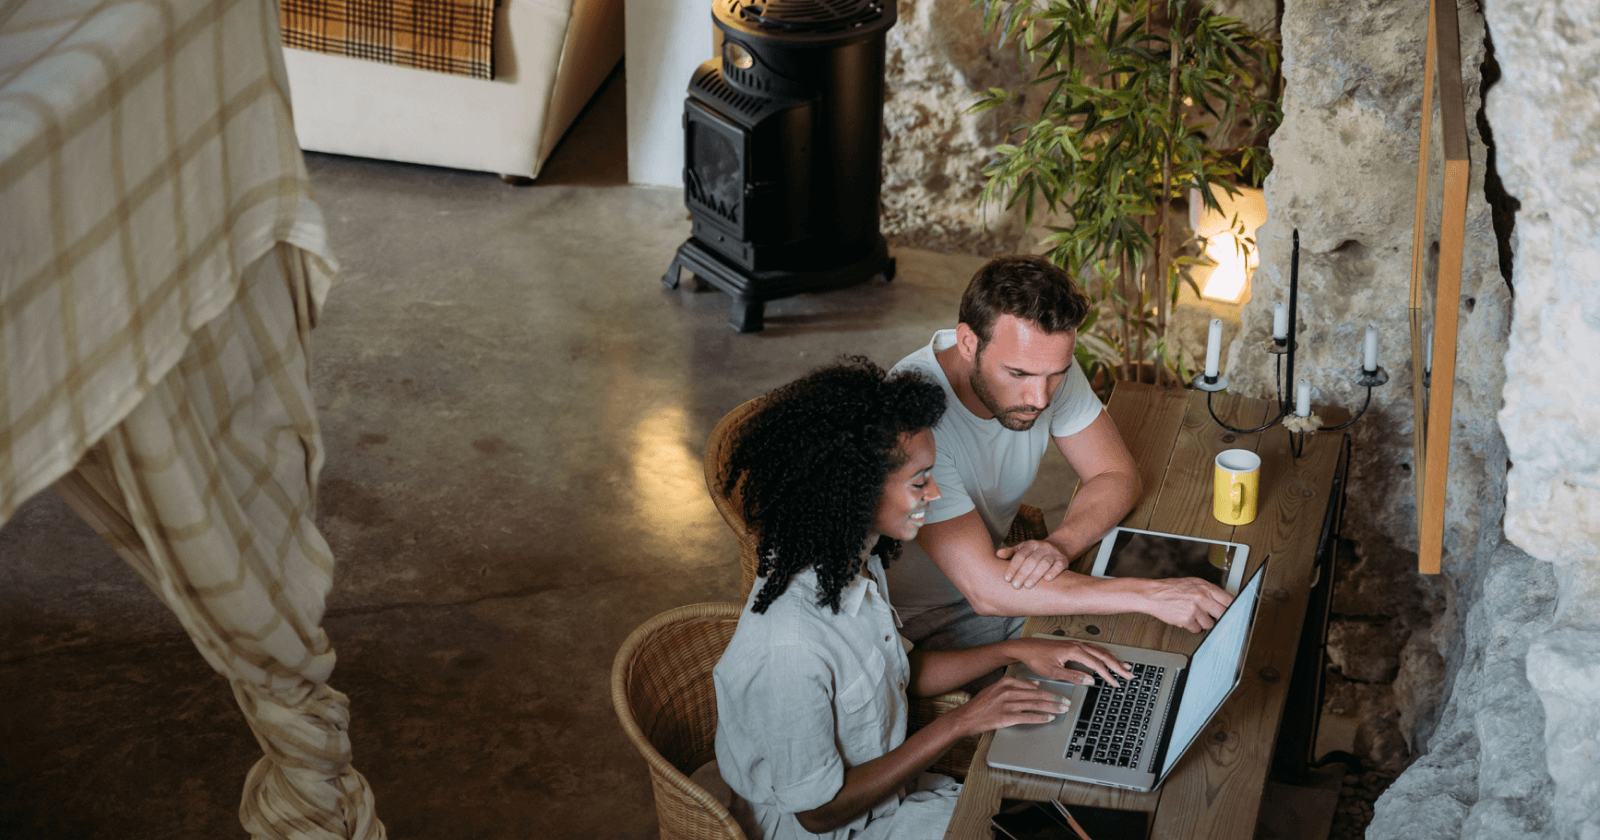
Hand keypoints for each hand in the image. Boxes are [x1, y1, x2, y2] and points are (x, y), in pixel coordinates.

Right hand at [951, 677, 1072, 736]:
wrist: (967, 717)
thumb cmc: (981, 704)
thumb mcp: (996, 688)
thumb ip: (1015, 685)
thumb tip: (1035, 685)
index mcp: (1006, 682)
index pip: (1033, 686)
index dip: (1049, 691)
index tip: (1059, 694)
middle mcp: (1008, 691)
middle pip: (1037, 695)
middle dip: (1054, 699)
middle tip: (1066, 702)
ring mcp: (1008, 704)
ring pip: (1035, 705)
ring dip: (1051, 708)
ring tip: (1062, 710)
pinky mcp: (1007, 717)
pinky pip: (1028, 717)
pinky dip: (1040, 718)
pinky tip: (1049, 718)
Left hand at [995, 539, 1069, 589]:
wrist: (1058, 547)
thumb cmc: (1034, 552)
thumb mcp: (1022, 549)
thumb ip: (1010, 553)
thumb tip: (997, 554)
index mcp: (1030, 544)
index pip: (1020, 555)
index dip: (1013, 567)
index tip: (1006, 579)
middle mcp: (1042, 547)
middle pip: (1031, 560)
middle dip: (1022, 573)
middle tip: (1015, 586)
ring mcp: (1053, 553)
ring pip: (1044, 563)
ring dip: (1035, 575)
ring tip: (1027, 586)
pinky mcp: (1063, 560)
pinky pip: (1059, 566)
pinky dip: (1054, 572)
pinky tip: (1047, 579)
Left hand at [1010, 637, 1134, 687]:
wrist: (1025, 648)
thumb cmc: (1036, 658)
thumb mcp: (1053, 672)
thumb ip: (1073, 676)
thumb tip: (1090, 680)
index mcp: (1074, 651)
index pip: (1097, 664)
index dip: (1108, 675)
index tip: (1116, 683)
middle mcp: (1077, 645)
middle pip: (1103, 655)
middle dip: (1117, 665)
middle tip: (1129, 674)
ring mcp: (1075, 644)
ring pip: (1100, 650)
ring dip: (1113, 658)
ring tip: (1124, 666)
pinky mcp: (1072, 645)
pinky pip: (1093, 648)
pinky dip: (1104, 653)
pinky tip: (1108, 655)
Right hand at [1141, 577, 1232, 631]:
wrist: (1153, 594)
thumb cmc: (1171, 589)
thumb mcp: (1192, 584)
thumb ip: (1208, 591)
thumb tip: (1224, 601)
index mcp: (1205, 587)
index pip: (1229, 599)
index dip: (1234, 608)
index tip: (1236, 613)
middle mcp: (1202, 597)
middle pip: (1223, 614)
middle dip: (1219, 617)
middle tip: (1214, 616)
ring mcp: (1195, 609)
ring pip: (1209, 624)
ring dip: (1202, 622)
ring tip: (1192, 614)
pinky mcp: (1187, 620)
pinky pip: (1197, 629)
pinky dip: (1191, 626)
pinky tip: (1185, 617)